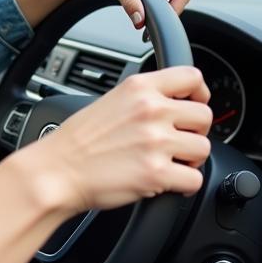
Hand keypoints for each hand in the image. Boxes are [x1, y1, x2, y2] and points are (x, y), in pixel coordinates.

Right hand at [22, 66, 212, 217]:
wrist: (56, 171)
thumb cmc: (77, 142)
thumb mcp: (111, 100)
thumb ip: (144, 98)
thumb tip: (174, 104)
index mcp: (140, 88)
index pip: (192, 77)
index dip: (200, 93)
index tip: (195, 104)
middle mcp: (151, 110)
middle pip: (204, 116)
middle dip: (195, 132)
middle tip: (178, 142)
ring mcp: (155, 142)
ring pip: (204, 148)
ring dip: (191, 159)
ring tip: (170, 163)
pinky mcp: (156, 174)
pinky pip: (195, 179)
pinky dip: (185, 185)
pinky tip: (168, 182)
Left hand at [78, 0, 189, 28]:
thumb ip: (131, 4)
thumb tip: (140, 22)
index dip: (175, 11)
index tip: (158, 21)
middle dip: (166, 13)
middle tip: (149, 26)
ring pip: (170, 1)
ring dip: (160, 13)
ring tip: (144, 22)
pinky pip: (161, 1)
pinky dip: (154, 11)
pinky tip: (142, 16)